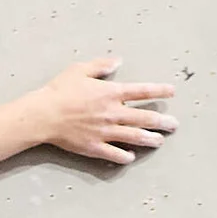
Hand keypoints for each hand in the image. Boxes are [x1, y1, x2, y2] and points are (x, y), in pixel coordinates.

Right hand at [34, 57, 176, 166]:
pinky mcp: (95, 146)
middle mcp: (113, 113)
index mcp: (111, 93)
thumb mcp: (79, 70)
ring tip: (159, 141)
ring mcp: (105, 131)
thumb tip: (117, 61)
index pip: (142, 91)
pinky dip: (125, 156)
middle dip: (163, 121)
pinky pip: (115, 154)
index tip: (172, 91)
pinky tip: (131, 156)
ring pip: (135, 137)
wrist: (43, 114)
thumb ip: (100, 65)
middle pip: (145, 118)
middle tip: (174, 124)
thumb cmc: (59, 91)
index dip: (159, 90)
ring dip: (150, 139)